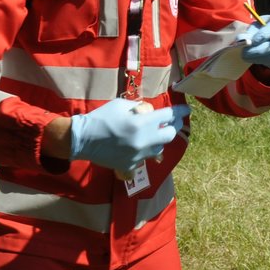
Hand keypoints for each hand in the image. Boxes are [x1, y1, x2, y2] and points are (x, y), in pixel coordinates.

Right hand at [68, 99, 187, 175]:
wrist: (82, 139)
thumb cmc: (101, 117)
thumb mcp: (121, 105)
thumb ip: (139, 108)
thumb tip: (150, 112)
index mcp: (142, 122)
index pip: (169, 115)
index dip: (180, 112)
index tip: (187, 110)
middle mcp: (144, 140)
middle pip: (169, 135)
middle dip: (171, 127)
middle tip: (169, 123)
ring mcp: (138, 155)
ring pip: (159, 149)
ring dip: (157, 141)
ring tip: (150, 136)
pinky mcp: (131, 165)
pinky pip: (143, 160)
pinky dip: (142, 153)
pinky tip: (135, 149)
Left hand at [240, 10, 269, 72]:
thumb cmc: (265, 30)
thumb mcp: (257, 27)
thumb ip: (249, 32)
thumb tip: (241, 39)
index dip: (263, 35)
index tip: (250, 43)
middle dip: (258, 51)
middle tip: (244, 55)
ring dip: (262, 60)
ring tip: (251, 58)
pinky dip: (269, 65)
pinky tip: (262, 60)